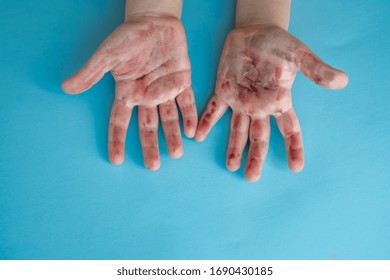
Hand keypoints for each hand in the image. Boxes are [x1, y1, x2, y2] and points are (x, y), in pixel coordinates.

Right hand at [62, 16, 196, 169]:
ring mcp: (165, 90)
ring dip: (173, 136)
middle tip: (153, 166)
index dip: (117, 140)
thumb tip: (66, 88)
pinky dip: (190, 116)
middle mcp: (147, 96)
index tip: (117, 160)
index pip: (120, 121)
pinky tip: (192, 132)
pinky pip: (187, 103)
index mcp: (128, 92)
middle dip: (151, 146)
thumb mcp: (108, 55)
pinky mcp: (182, 82)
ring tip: (177, 153)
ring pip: (169, 119)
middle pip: (147, 126)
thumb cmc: (129, 36)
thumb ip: (91, 72)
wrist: (154, 20)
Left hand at [195, 24, 347, 181]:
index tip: (295, 167)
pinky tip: (199, 136)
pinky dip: (206, 122)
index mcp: (278, 102)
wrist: (254, 32)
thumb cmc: (278, 44)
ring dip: (233, 148)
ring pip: (237, 130)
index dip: (293, 148)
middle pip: (259, 138)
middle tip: (251, 177)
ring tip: (230, 166)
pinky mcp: (223, 91)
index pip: (289, 130)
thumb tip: (343, 81)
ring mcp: (240, 101)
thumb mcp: (299, 55)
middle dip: (255, 158)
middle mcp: (259, 107)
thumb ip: (317, 70)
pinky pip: (213, 110)